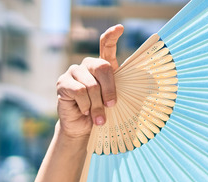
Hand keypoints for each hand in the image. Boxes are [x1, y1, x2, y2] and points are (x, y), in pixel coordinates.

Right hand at [56, 24, 123, 139]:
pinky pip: (79, 91)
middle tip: (111, 106)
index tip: (120, 28)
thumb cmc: (103, 113)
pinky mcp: (62, 82)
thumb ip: (122, 90)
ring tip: (99, 118)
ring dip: (97, 105)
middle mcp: (87, 66)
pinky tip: (84, 111)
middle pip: (102, 67)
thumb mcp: (116, 101)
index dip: (112, 36)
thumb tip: (145, 87)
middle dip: (110, 90)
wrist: (84, 127)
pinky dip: (86, 105)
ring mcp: (73, 72)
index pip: (106, 45)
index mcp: (102, 67)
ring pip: (91, 85)